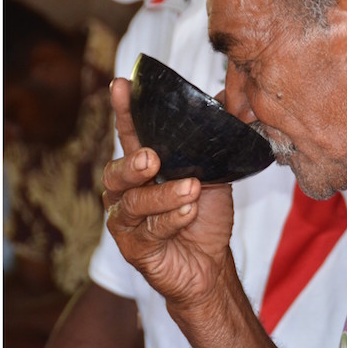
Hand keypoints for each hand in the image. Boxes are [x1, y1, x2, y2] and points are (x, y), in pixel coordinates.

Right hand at [102, 78, 235, 312]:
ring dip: (164, 195)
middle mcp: (127, 192)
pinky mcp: (134, 248)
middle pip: (117, 172)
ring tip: (192, 189)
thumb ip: (214, 142)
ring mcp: (126, 221)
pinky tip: (190, 213)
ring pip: (135, 203)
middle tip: (152, 158)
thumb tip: (229, 100)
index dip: (125, 111)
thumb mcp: (216, 173)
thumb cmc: (205, 215)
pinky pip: (149, 232)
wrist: (210, 263)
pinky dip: (171, 220)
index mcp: (143, 168)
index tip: (122, 85)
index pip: (132, 135)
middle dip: (133, 163)